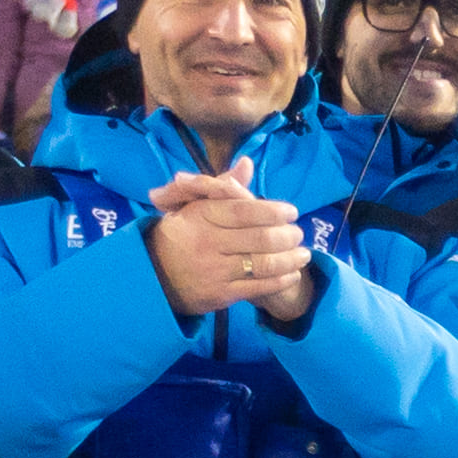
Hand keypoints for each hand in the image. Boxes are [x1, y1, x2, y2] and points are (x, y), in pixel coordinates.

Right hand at [143, 167, 317, 324]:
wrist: (154, 277)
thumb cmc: (181, 235)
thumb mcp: (194, 207)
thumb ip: (223, 187)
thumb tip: (248, 163)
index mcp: (200, 216)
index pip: (244, 211)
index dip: (273, 210)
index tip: (291, 211)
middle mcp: (207, 243)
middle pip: (259, 237)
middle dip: (287, 235)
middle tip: (298, 233)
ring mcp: (214, 270)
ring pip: (263, 263)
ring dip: (290, 259)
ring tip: (303, 254)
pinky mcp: (220, 294)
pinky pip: (258, 287)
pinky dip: (281, 280)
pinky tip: (293, 273)